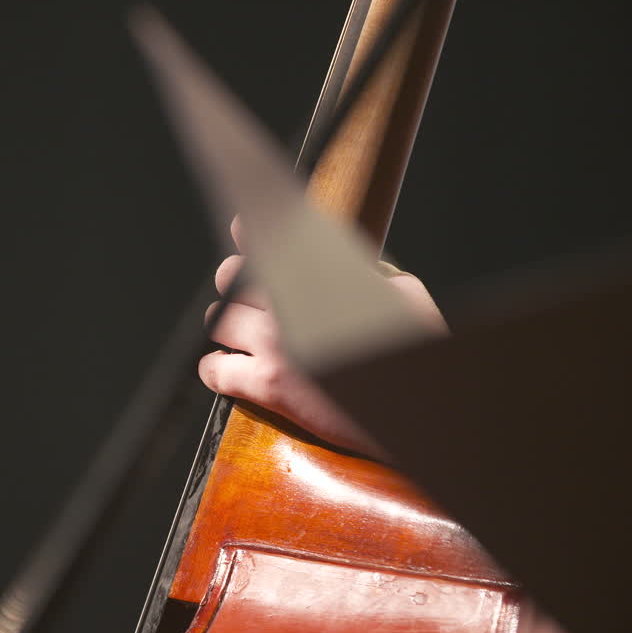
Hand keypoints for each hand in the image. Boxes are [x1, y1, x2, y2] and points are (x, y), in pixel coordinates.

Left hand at [198, 217, 446, 456]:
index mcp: (322, 274)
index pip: (267, 236)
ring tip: (240, 337)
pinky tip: (228, 370)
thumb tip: (352, 266)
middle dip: (233, 283)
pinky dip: (215, 369)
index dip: (247, 230)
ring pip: (218, 320)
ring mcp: (275, 343)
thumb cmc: (416, 349)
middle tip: (246, 301)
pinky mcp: (268, 384)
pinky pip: (214, 369)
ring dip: (226, 327)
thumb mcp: (404, 292)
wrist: (417, 406)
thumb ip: (368, 272)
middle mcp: (292, 302)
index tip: (240, 226)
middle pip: (229, 276)